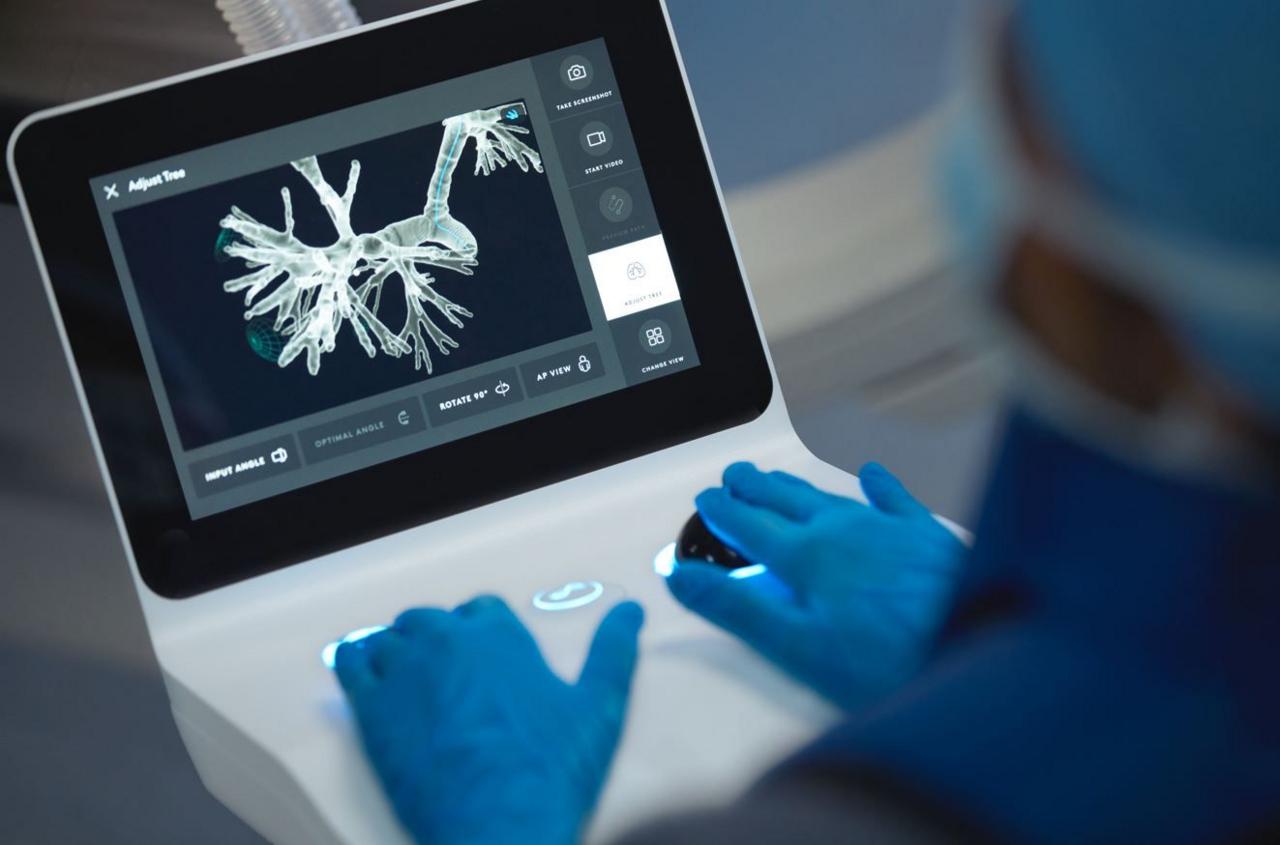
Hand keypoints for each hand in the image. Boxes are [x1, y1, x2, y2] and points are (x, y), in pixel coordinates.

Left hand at [334, 596, 643, 844]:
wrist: (499, 824)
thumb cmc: (550, 771)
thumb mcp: (600, 707)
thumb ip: (613, 651)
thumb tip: (630, 613)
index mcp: (499, 638)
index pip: (482, 608)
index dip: (483, 628)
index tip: (486, 651)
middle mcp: (448, 643)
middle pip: (431, 620)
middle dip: (439, 638)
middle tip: (448, 672)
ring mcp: (405, 674)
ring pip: (390, 639)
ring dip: (399, 650)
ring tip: (409, 676)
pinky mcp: (372, 711)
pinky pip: (351, 665)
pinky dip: (357, 661)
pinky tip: (366, 673)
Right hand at [666, 462, 963, 709]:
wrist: (983, 642)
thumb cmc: (890, 659)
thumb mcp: (797, 646)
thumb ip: (737, 607)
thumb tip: (681, 577)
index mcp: (806, 558)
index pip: (749, 527)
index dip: (722, 514)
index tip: (705, 502)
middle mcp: (842, 532)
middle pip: (786, 502)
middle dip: (755, 489)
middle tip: (733, 476)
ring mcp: (887, 530)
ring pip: (830, 498)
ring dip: (798, 488)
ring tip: (777, 478)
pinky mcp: (928, 538)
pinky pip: (895, 501)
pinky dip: (879, 486)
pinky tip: (873, 474)